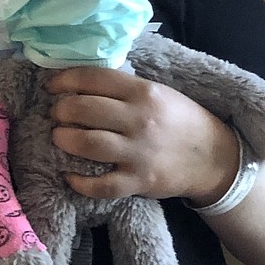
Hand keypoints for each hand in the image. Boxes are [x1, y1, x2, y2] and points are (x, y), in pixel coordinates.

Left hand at [45, 66, 240, 203]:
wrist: (213, 158)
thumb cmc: (180, 121)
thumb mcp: (159, 93)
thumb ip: (124, 88)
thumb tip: (80, 83)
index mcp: (144, 92)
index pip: (95, 78)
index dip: (65, 80)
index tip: (51, 86)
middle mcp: (140, 119)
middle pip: (84, 109)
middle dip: (61, 110)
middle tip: (56, 114)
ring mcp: (139, 152)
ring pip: (88, 143)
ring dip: (64, 139)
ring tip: (59, 137)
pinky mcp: (139, 180)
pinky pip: (101, 185)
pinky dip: (79, 183)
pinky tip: (69, 176)